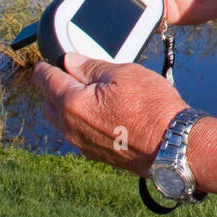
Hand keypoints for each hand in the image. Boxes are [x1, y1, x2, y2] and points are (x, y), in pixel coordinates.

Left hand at [34, 52, 187, 173]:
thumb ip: (91, 67)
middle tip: (67, 76)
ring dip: (66, 108)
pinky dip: (81, 122)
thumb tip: (70, 61)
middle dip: (53, 88)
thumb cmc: (151, 107)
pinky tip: (101, 114)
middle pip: (48, 104)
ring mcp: (83, 144)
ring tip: (86, 95)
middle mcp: (71, 127)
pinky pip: (78, 135)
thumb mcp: (123, 73)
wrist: (173, 146)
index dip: (44, 67)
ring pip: (62, 122)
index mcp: (72, 103)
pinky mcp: (97, 155)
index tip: (44, 63)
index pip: (46, 81)